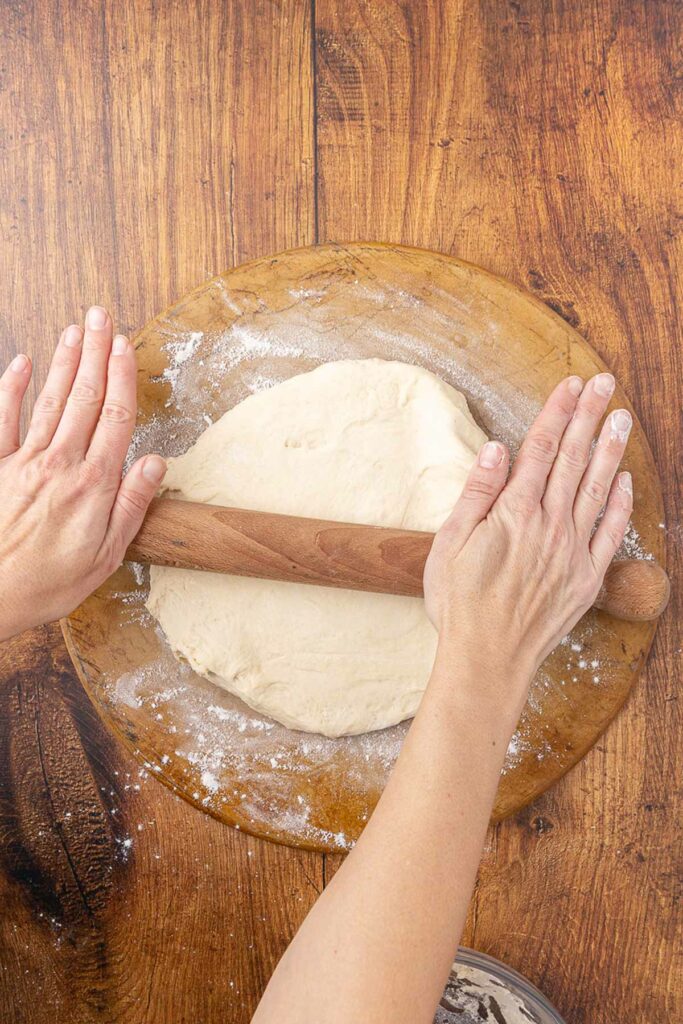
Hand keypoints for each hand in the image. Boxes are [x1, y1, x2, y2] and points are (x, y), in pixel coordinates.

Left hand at [0, 307, 165, 640]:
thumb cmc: (49, 583)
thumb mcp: (107, 556)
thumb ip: (131, 505)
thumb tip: (156, 463)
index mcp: (93, 484)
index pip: (115, 418)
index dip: (121, 378)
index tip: (125, 345)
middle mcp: (60, 464)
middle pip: (84, 397)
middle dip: (94, 353)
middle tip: (101, 316)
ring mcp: (24, 462)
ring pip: (50, 400)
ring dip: (64, 361)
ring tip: (75, 329)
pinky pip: (4, 419)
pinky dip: (13, 387)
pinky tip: (23, 361)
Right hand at [424, 373, 632, 715]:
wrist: (487, 659)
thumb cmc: (459, 603)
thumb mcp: (450, 544)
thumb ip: (477, 493)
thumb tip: (498, 449)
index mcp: (514, 513)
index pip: (540, 449)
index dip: (557, 413)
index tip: (572, 384)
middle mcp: (549, 526)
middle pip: (573, 459)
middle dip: (589, 416)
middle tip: (605, 383)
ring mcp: (572, 552)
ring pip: (596, 488)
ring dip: (611, 449)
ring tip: (623, 417)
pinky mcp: (586, 578)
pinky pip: (610, 533)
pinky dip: (619, 504)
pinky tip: (624, 480)